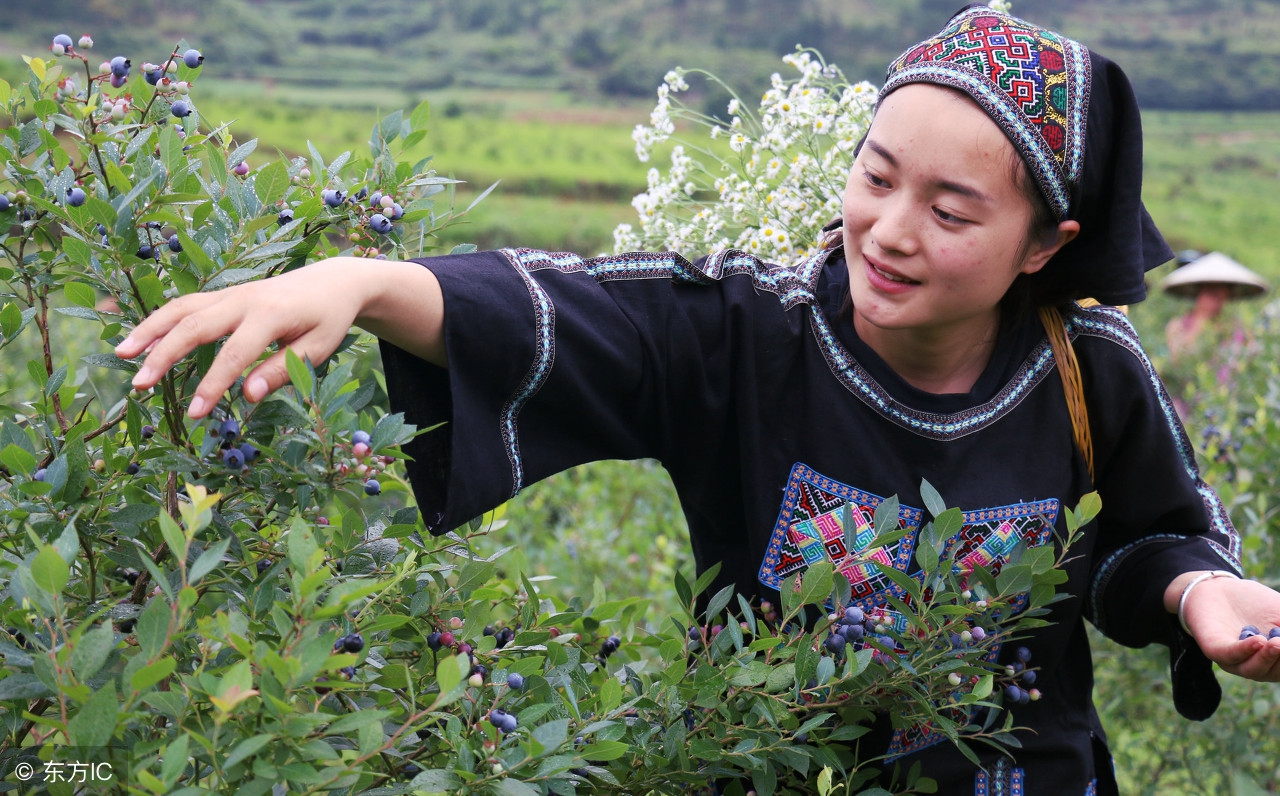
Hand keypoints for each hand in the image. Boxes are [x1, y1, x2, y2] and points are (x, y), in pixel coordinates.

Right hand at [114, 257, 373, 418]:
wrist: (333, 281)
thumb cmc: (328, 319)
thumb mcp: (318, 348)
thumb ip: (283, 370)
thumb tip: (248, 395)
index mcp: (271, 314)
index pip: (234, 354)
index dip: (212, 385)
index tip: (194, 413)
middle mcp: (244, 299)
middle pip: (195, 325)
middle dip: (164, 355)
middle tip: (139, 385)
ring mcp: (231, 293)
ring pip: (183, 308)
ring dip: (150, 330)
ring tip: (122, 354)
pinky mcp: (225, 294)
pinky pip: (187, 305)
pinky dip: (161, 320)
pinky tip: (141, 339)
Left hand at [1179, 576, 1279, 680]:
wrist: (1218, 587)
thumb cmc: (1256, 603)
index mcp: (1276, 661)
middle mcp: (1257, 666)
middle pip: (1276, 672)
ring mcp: (1235, 661)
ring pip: (1254, 669)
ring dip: (1268, 658)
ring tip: (1277, 643)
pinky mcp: (1214, 650)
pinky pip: (1230, 655)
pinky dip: (1245, 650)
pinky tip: (1258, 641)